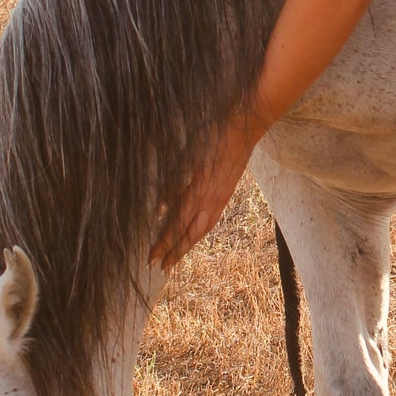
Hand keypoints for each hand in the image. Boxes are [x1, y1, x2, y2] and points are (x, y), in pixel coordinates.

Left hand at [152, 109, 265, 267]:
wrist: (242, 128)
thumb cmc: (210, 136)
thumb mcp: (185, 158)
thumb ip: (172, 185)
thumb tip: (159, 210)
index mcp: (198, 193)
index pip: (176, 226)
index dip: (163, 243)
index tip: (152, 258)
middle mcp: (211, 201)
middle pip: (190, 235)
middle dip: (176, 252)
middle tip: (163, 268)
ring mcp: (221, 199)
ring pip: (203, 230)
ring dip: (189, 245)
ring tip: (177, 256)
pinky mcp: (227, 193)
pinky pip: (212, 220)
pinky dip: (200, 231)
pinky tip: (195, 233)